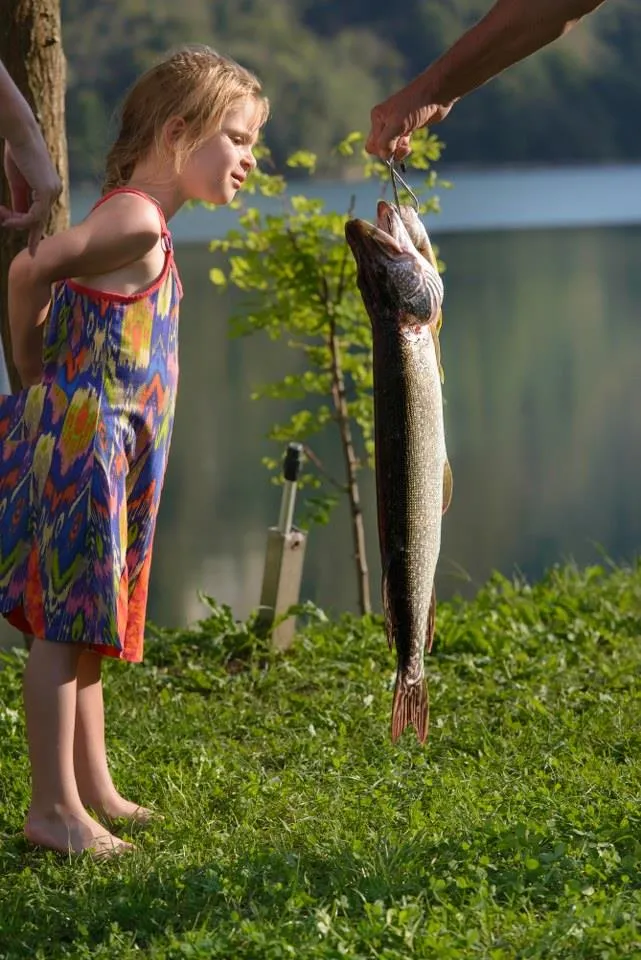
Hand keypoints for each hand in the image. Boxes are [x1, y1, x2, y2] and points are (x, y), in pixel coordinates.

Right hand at [0, 132, 61, 254]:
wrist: (20, 134)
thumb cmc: (17, 152)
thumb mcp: (18, 182)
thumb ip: (20, 200)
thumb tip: (17, 217)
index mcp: (48, 188)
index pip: (41, 213)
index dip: (35, 229)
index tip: (33, 247)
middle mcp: (54, 191)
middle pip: (41, 219)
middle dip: (33, 235)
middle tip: (31, 254)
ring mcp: (53, 192)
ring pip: (36, 219)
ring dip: (18, 223)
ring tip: (3, 220)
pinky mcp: (47, 192)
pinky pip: (35, 215)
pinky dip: (21, 220)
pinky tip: (9, 220)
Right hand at [366, 86, 454, 160]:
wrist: (436, 94)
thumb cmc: (415, 106)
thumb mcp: (397, 124)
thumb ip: (386, 142)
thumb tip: (384, 156)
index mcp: (378, 118)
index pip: (372, 144)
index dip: (382, 151)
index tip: (393, 150)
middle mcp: (384, 121)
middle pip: (381, 147)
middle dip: (390, 152)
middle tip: (402, 148)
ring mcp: (396, 125)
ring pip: (391, 146)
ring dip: (398, 151)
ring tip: (408, 147)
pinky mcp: (407, 128)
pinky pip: (400, 144)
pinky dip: (404, 148)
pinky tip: (409, 145)